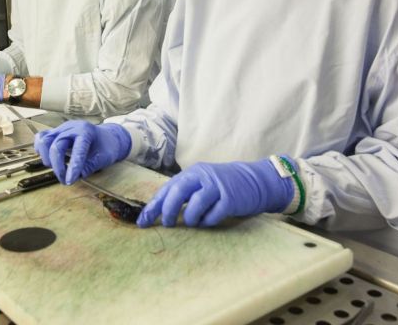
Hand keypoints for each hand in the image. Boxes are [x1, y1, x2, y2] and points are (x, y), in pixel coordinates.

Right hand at [34, 121, 131, 184]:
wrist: (107, 136)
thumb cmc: (107, 147)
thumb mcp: (104, 158)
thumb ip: (91, 166)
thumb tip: (77, 176)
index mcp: (86, 131)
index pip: (77, 149)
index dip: (73, 167)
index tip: (70, 182)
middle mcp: (71, 127)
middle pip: (56, 145)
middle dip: (58, 166)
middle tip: (65, 181)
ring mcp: (61, 129)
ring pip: (44, 140)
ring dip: (47, 158)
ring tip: (57, 169)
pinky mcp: (55, 133)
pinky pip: (41, 138)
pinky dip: (41, 149)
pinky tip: (48, 160)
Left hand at [136, 159, 294, 227]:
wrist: (254, 180)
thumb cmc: (222, 186)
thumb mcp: (201, 183)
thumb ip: (183, 193)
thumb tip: (159, 212)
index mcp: (192, 173)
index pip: (167, 189)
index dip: (153, 206)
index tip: (143, 221)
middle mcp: (203, 176)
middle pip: (178, 192)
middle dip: (168, 210)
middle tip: (168, 223)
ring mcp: (217, 187)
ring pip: (195, 204)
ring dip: (191, 218)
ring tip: (194, 222)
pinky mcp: (231, 199)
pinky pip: (213, 214)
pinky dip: (208, 221)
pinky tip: (209, 221)